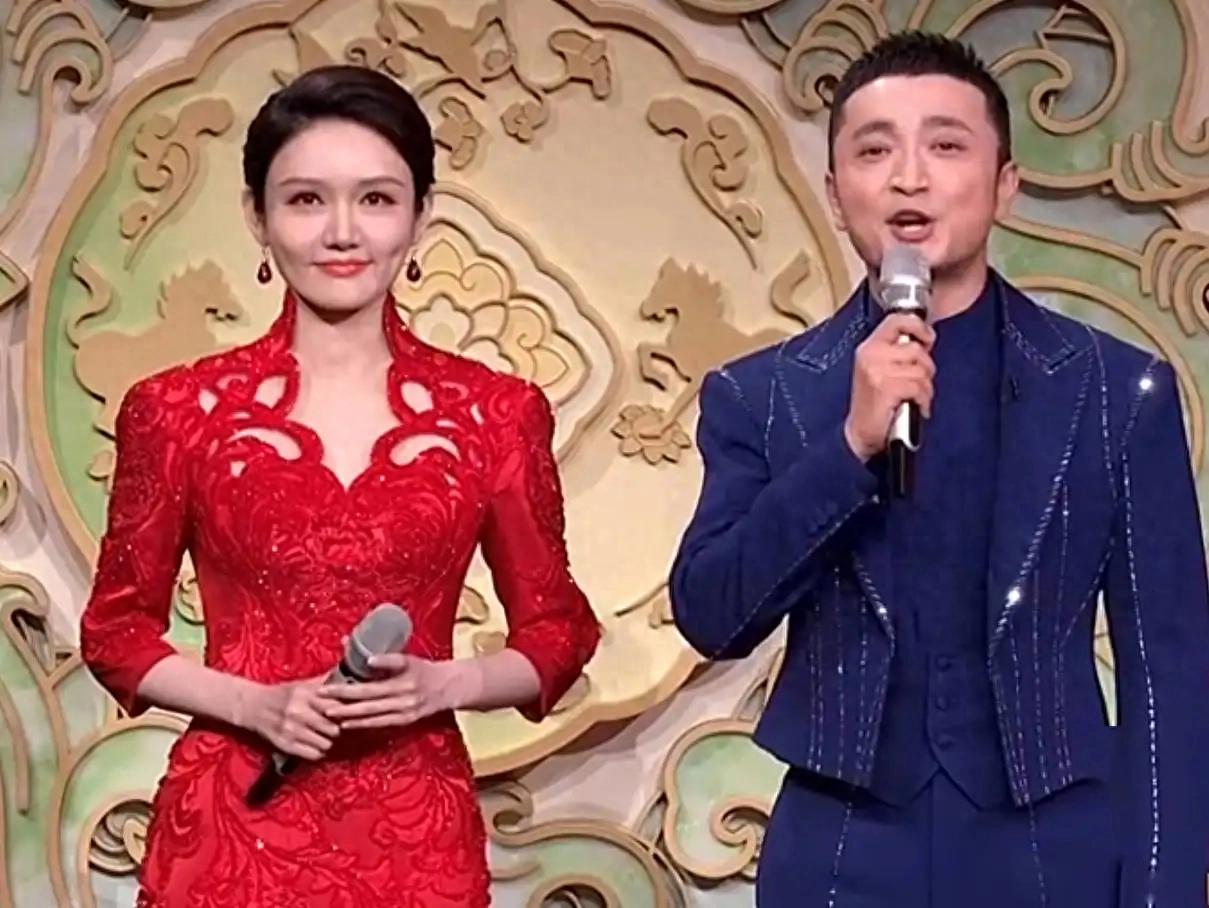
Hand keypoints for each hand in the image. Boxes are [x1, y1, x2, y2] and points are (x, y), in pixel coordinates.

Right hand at [235, 675, 339, 760]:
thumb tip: (345, 675)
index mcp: (305, 695)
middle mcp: (299, 713)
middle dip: (336, 728)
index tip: (344, 714)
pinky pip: (313, 754)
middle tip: (334, 727)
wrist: (253, 706)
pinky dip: (317, 751)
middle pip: (333, 728)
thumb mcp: (302, 684)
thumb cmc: (281, 694)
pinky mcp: (285, 745)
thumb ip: (324, 682)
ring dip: (327, 741)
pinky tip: (314, 745)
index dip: (343, 712)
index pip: (336, 707)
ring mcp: (292, 730)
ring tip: (323, 736)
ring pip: (325, 744)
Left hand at [322, 654, 462, 729]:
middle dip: (343, 700)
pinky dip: (361, 724)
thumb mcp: (407, 657)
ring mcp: (406, 709)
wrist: (447, 688)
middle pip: (369, 698)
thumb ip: (382, 656)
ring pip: (372, 713)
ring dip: (348, 714)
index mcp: (405, 674)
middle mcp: (405, 694)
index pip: (375, 679)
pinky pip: (379, 724)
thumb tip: (349, 642)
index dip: (353, 682)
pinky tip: (346, 723)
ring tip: (328, 713)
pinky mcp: (405, 721)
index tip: (333, 682)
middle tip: (322, 699)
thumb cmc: (423, 669)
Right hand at [844, 313, 935, 461]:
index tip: (927, 337)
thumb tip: (923, 340)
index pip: (897, 321)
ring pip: (921, 370)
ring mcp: (878, 371)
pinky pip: (919, 387)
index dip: (918, 326)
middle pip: (917, 349)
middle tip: (916, 383)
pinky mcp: (886, 387)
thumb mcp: (879, 370)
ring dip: (925, 389)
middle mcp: (871, 355)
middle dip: (925, 369)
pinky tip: (913, 407)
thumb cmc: (873, 405)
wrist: (861, 434)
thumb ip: (897, 352)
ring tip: (913, 398)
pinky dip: (923, 400)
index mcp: (869, 348)